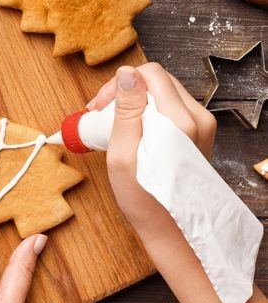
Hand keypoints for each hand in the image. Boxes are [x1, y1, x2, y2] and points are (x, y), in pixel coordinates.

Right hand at [90, 63, 225, 302]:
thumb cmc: (144, 199)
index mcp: (181, 122)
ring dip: (134, 101)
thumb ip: (126, 111)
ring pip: (163, 92)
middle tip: (100, 112)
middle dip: (125, 90)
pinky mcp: (199, 132)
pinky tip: (130, 129)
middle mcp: (198, 118)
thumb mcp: (123, 155)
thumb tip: (127, 73)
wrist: (172, 229)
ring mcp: (202, 125)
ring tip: (111, 122)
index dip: (119, 84)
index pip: (151, 74)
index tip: (100, 105)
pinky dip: (147, 111)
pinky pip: (170, 107)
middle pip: (157, 80)